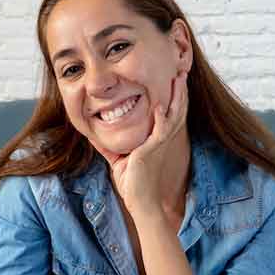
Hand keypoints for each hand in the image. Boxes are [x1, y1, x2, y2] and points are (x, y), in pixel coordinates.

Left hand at [102, 72, 189, 216]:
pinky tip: (160, 104)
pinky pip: (161, 130)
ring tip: (179, 79)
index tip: (172, 78)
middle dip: (179, 90)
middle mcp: (162, 139)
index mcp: (157, 138)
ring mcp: (160, 144)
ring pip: (174, 115)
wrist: (140, 203)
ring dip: (177, 97)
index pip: (167, 112)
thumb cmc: (132, 184)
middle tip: (181, 71)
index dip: (172, 95)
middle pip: (176, 109)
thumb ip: (107, 145)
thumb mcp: (117, 159)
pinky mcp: (154, 150)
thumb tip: (93, 135)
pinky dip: (162, 117)